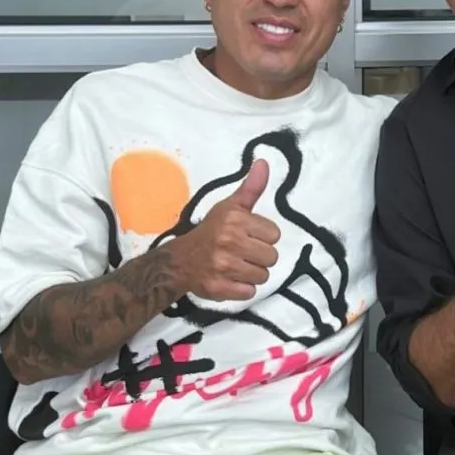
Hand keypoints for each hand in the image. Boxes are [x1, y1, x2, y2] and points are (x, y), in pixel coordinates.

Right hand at [169, 158, 280, 300]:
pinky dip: (242, 288)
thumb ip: (251, 188)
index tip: (248, 236)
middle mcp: (228, 241)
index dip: (263, 237)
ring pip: (263, 275)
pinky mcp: (218, 288)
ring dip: (252, 273)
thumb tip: (264, 162)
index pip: (274, 234)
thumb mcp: (230, 206)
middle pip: (272, 257)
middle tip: (242, 253)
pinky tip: (230, 279)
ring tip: (236, 265)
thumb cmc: (211, 231)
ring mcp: (222, 266)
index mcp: (234, 219)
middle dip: (260, 256)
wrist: (179, 260)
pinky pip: (249, 292)